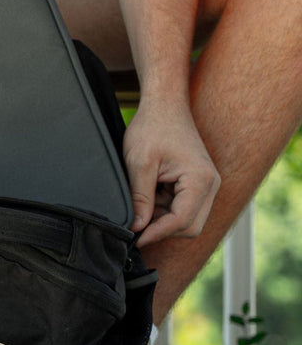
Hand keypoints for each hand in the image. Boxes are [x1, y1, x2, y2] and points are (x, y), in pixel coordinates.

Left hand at [123, 100, 219, 246]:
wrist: (164, 105)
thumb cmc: (152, 127)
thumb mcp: (139, 163)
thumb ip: (140, 198)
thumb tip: (137, 227)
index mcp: (200, 180)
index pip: (182, 221)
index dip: (155, 233)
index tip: (134, 239)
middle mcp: (210, 186)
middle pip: (189, 227)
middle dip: (161, 230)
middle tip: (134, 227)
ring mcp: (205, 186)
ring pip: (185, 221)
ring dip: (161, 220)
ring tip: (139, 206)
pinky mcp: (196, 185)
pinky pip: (182, 208)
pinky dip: (163, 210)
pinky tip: (146, 198)